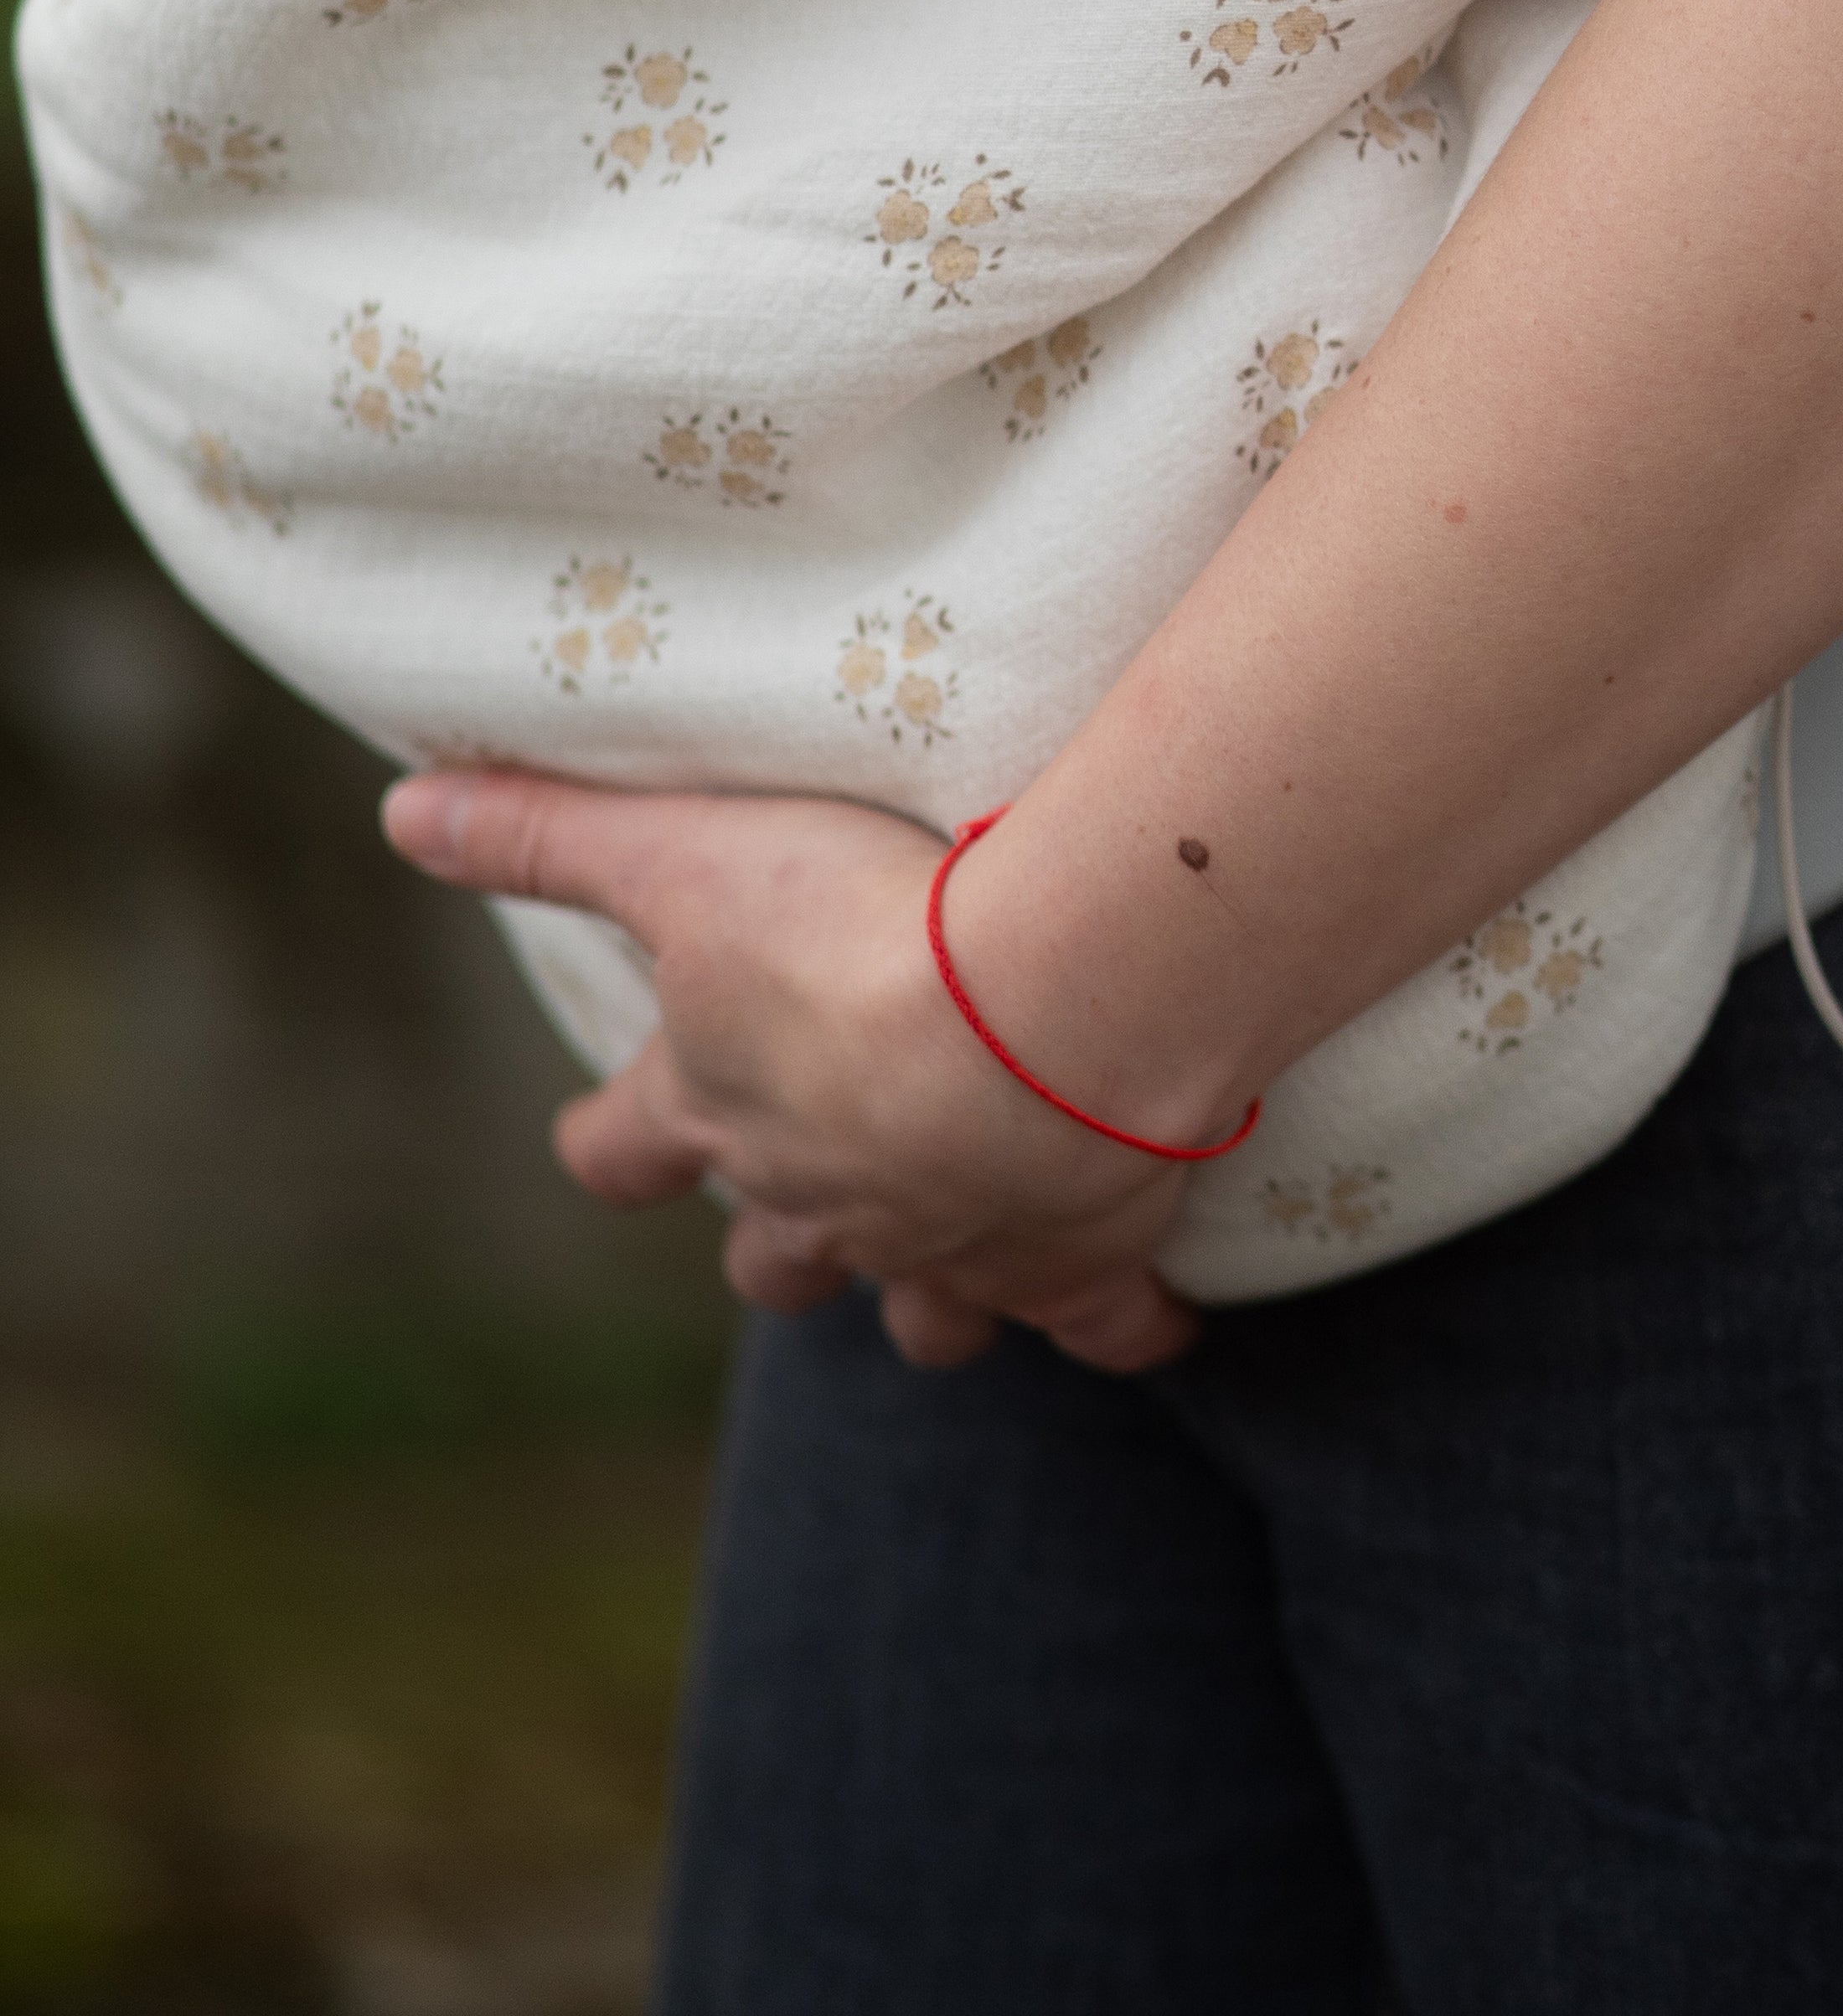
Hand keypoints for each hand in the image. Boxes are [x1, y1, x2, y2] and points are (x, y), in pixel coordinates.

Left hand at [381, 768, 1203, 1376]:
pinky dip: (1122, 1325)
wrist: (1040, 1021)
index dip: (607, 1142)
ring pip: (924, 1318)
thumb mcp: (683, 853)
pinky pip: (1105, 1329)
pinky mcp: (1071, 1265)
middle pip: (772, 1263)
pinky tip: (1143, 1311)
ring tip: (963, 1253)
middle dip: (779, 1244)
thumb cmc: (856, 926)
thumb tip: (403, 810)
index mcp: (721, 1112)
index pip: (620, 1152)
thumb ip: (548, 836)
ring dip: (934, 1297)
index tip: (599, 1137)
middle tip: (812, 1185)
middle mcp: (822, 1203)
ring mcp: (948, 1250)